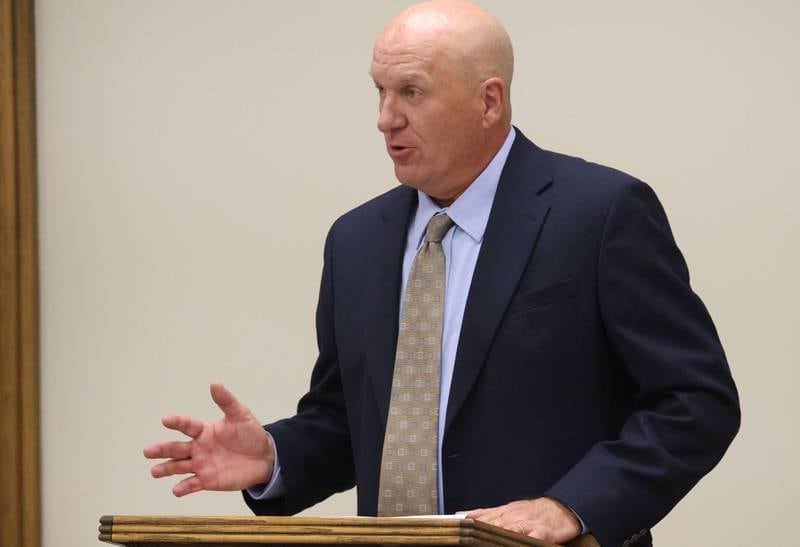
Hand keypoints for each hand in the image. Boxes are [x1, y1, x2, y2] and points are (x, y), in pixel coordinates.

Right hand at [143, 382, 273, 496]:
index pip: (187, 426)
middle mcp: (198, 448)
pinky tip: (176, 489)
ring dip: (166, 469)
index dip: (177, 422)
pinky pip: (192, 484)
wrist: (263, 457)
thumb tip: (215, 383)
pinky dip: (184, 487)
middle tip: (148, 451)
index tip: (165, 419)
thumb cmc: (250, 434)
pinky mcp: (207, 480)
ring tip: (154, 471)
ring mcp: (201, 465)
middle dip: (162, 450)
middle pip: (177, 448)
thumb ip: (226, 401)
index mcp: (204, 431)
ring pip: (179, 467)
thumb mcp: (240, 415)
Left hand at [466, 497, 580, 543]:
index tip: (457, 526)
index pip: (482, 519)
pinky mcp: (542, 532)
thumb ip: (485, 514)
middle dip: (481, 530)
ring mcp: (527, 524)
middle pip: (493, 524)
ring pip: (510, 529)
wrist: (561, 508)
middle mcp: (513, 517)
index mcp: (503, 513)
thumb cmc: (533, 511)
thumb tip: (462, 515)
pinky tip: (519, 542)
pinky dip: (524, 540)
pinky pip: (532, 537)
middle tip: (469, 536)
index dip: (470, 524)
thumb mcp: (507, 509)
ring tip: (487, 540)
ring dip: (498, 533)